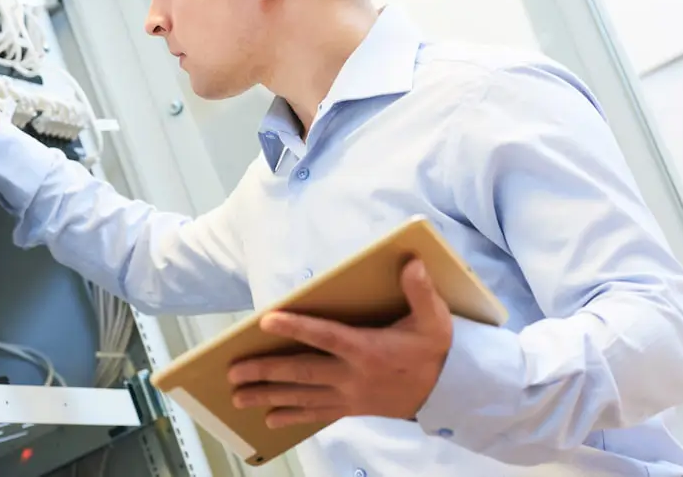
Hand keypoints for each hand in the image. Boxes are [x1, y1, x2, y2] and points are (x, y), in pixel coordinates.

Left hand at [228, 259, 452, 428]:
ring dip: (268, 396)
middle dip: (266, 371)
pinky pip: (316, 414)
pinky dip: (291, 416)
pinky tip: (269, 420)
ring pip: (302, 396)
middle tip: (234, 371)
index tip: (266, 320)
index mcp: (367, 349)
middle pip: (302, 372)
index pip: (325, 336)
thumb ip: (420, 291)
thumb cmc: (434, 351)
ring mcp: (349, 395)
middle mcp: (353, 375)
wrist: (448, 393)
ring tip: (237, 397)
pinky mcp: (351, 408)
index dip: (296, 327)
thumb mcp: (435, 319)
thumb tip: (411, 262)